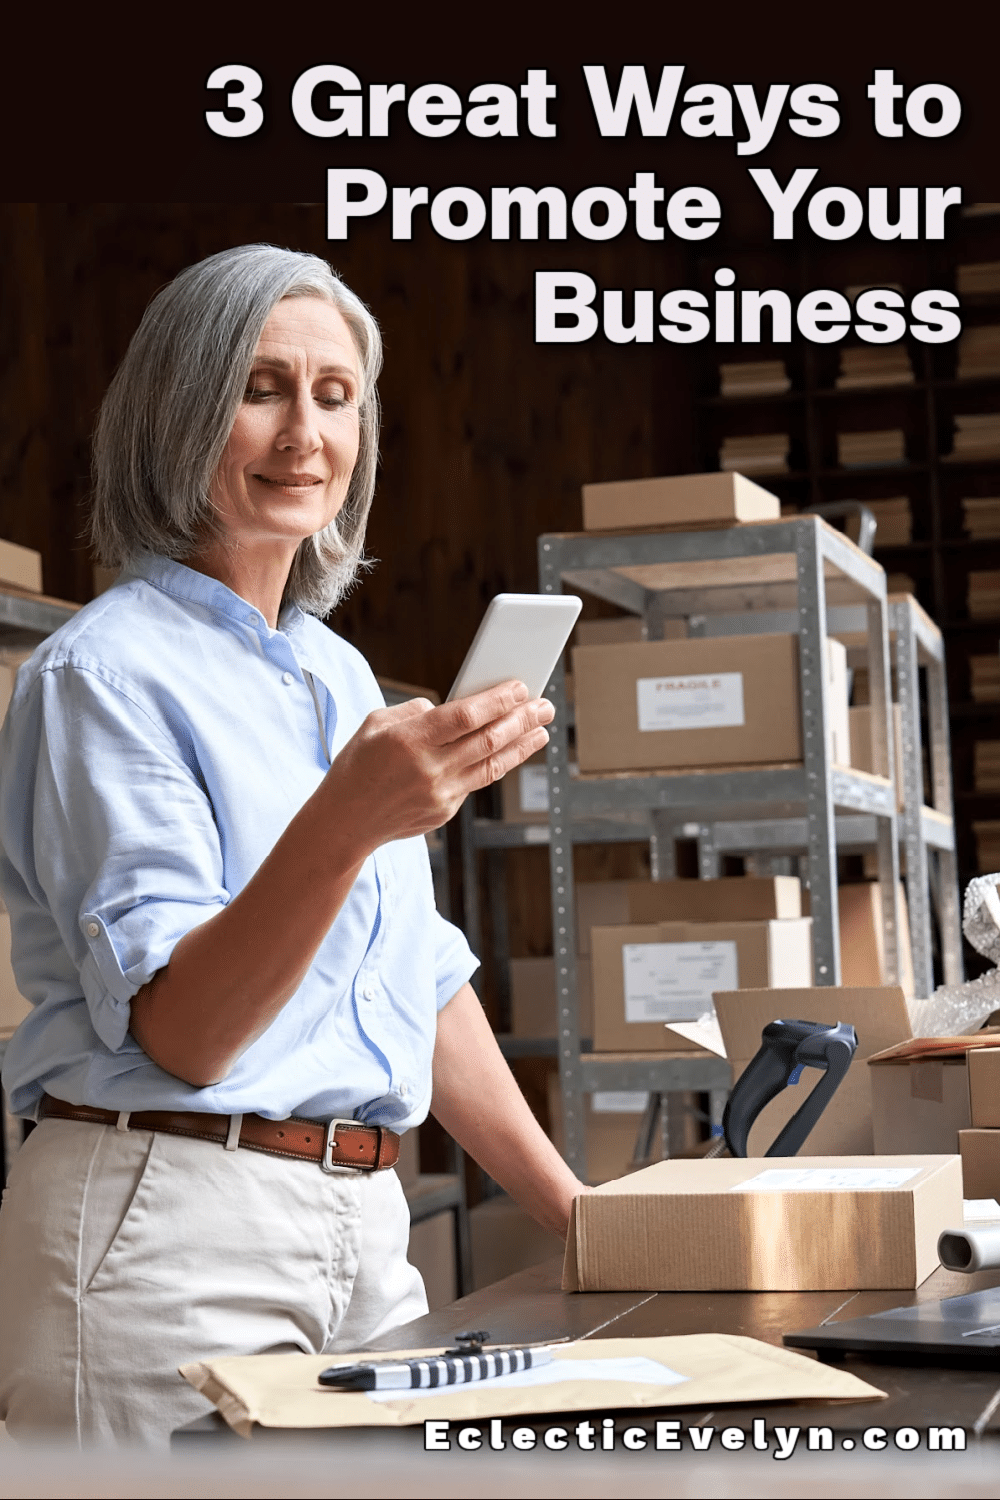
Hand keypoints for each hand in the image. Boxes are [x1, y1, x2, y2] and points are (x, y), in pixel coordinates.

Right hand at [321, 680, 553, 854]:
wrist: (345, 822)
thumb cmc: (358, 765)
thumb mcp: (375, 724)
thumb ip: (416, 712)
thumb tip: (451, 708)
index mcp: (410, 739)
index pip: (466, 715)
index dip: (498, 700)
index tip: (520, 687)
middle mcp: (429, 768)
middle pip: (489, 739)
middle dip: (522, 719)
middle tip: (544, 705)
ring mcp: (440, 794)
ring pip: (492, 764)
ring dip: (522, 744)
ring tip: (542, 729)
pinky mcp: (445, 811)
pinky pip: (476, 781)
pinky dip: (496, 764)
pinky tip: (511, 750)